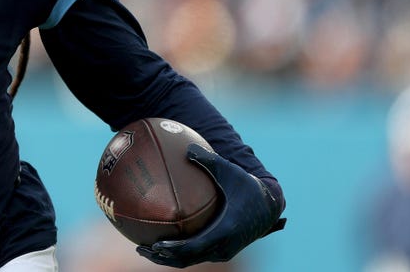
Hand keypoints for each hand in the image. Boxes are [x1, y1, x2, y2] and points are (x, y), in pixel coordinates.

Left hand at [136, 143, 285, 267]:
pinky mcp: (221, 250)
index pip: (195, 246)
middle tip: (140, 249)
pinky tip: (162, 243)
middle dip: (163, 257)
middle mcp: (224, 245)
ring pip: (191, 260)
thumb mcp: (230, 171)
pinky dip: (179, 254)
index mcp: (225, 230)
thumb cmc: (247, 186)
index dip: (174, 248)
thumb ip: (208, 160)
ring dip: (169, 259)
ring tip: (145, 250)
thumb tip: (187, 148)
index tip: (155, 245)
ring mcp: (223, 250)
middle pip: (188, 259)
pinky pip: (196, 255)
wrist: (269, 206)